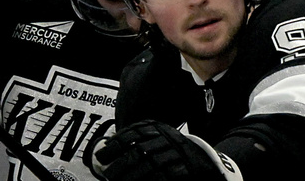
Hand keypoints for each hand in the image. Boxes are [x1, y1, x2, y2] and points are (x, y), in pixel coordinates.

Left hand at [91, 121, 236, 180]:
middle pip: (140, 151)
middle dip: (120, 163)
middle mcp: (167, 140)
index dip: (117, 144)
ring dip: (130, 177)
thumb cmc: (172, 150)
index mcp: (159, 129)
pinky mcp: (182, 170)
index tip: (102, 154)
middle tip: (106, 174)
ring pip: (149, 167)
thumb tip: (109, 145)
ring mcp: (176, 156)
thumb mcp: (157, 137)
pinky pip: (162, 177)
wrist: (202, 159)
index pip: (135, 133)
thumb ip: (138, 139)